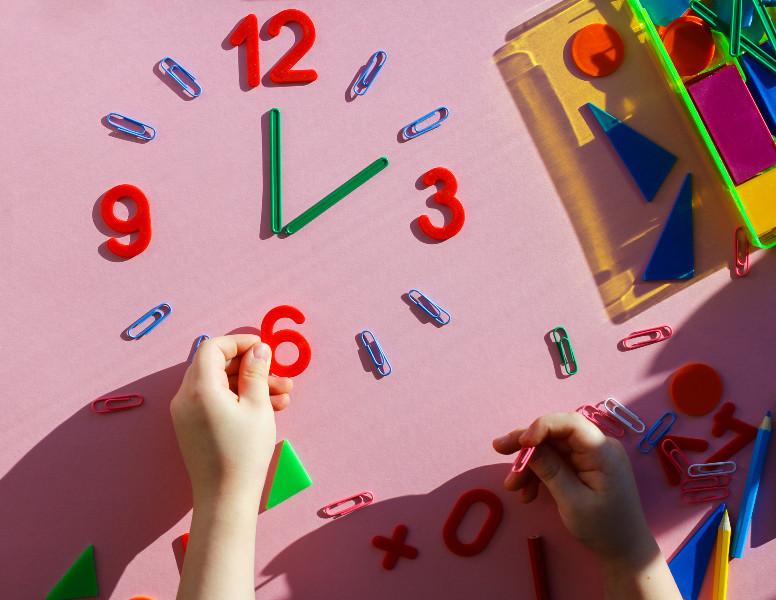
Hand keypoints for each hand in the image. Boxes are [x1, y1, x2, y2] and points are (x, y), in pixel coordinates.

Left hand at [171, 334, 292, 508]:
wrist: (225, 498)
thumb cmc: (244, 452)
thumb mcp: (257, 407)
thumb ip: (256, 372)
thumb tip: (259, 349)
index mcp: (199, 388)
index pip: (213, 348)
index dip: (239, 342)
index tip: (263, 348)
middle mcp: (185, 397)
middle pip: (216, 366)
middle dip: (250, 367)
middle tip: (280, 375)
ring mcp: (186, 413)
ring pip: (219, 385)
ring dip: (250, 385)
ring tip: (284, 395)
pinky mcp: (192, 426)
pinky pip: (215, 401)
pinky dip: (239, 399)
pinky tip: (269, 408)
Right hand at [492, 412, 653, 562]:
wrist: (624, 551)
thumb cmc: (604, 528)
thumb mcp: (573, 502)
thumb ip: (550, 470)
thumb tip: (527, 446)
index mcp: (603, 451)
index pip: (570, 423)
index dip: (542, 426)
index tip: (520, 442)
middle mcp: (597, 447)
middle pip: (556, 434)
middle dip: (527, 444)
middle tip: (498, 448)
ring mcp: (590, 457)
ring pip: (551, 449)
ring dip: (529, 465)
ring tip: (513, 487)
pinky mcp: (583, 467)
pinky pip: (555, 462)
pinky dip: (539, 474)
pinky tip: (527, 493)